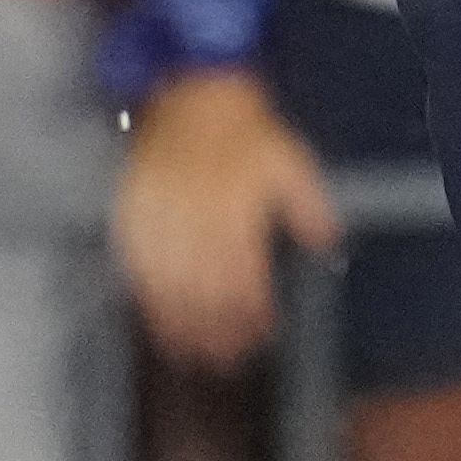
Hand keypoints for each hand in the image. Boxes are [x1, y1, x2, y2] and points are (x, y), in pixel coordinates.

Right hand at [113, 68, 338, 368]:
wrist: (193, 98)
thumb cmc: (246, 132)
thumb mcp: (292, 162)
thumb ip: (310, 207)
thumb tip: (327, 244)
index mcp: (238, 211)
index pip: (245, 275)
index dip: (251, 312)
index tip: (261, 337)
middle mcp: (197, 222)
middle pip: (207, 291)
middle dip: (218, 331)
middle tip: (228, 361)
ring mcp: (161, 223)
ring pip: (171, 288)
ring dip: (184, 327)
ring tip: (195, 356)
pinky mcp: (133, 220)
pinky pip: (138, 271)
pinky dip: (149, 303)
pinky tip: (158, 324)